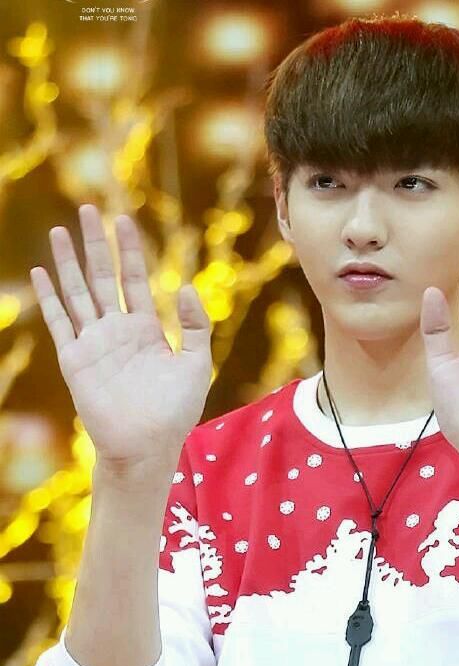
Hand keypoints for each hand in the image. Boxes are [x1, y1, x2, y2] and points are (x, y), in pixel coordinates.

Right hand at [30, 204, 211, 474]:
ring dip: (68, 262)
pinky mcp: (75, 359)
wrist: (149, 445)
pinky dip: (50, 297)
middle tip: (89, 209)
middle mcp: (118, 330)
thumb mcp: (198, 363)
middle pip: (103, 276)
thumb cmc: (177, 409)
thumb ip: (196, 325)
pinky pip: (60, 322)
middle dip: (96, 244)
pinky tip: (41, 272)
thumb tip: (183, 286)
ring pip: (78, 292)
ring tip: (60, 231)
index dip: (130, 249)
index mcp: (147, 329)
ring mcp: (94, 342)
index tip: (124, 219)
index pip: (135, 278)